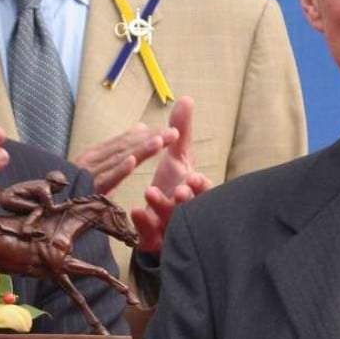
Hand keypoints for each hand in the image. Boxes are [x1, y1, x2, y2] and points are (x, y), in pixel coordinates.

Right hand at [74, 121, 179, 194]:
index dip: (148, 136)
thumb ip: (120, 149)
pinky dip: (118, 170)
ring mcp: (87, 174)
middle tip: (174, 133)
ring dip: (139, 150)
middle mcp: (90, 161)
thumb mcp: (102, 168)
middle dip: (150, 140)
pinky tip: (131, 162)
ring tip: (159, 142)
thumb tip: (141, 127)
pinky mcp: (87, 190)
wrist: (49, 212)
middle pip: (125, 148)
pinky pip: (105, 180)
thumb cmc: (77, 190)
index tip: (172, 131)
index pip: (125, 142)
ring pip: (118, 160)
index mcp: (95, 155)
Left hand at [131, 97, 213, 252]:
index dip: (202, 185)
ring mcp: (170, 227)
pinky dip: (143, 223)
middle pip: (190, 208)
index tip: (196, 177)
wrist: (159, 218)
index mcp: (195, 191)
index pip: (203, 190)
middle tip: (181, 190)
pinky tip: (135, 211)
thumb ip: (182, 131)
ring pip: (169, 221)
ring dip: (162, 206)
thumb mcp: (179, 157)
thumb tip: (186, 98)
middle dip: (187, 198)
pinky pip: (149, 235)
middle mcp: (186, 210)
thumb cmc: (173, 184)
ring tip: (150, 193)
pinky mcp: (154, 240)